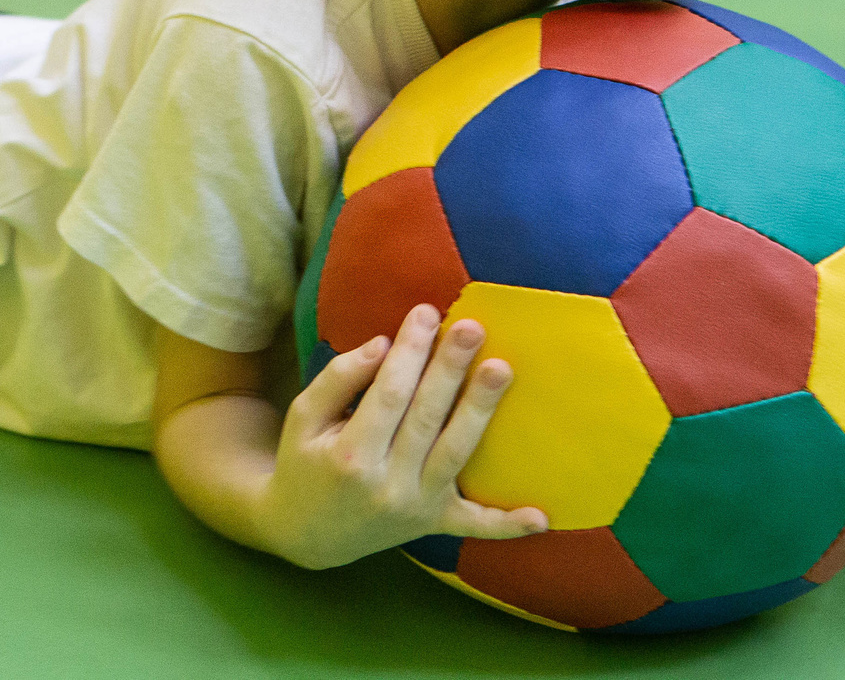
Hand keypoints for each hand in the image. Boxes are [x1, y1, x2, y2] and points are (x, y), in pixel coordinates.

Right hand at [258, 303, 547, 568]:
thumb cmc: (305, 462)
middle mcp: (385, 484)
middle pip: (426, 417)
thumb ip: (338, 379)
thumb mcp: (303, 418)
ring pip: (455, 453)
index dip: (409, 352)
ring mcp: (414, 508)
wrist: (306, 533)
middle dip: (449, 369)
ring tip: (501, 369)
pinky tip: (540, 518)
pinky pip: (473, 526)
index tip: (426, 312)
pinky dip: (506, 525)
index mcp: (349, 455)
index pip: (388, 394)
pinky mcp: (433, 523)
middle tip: (472, 327)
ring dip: (480, 410)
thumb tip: (382, 345)